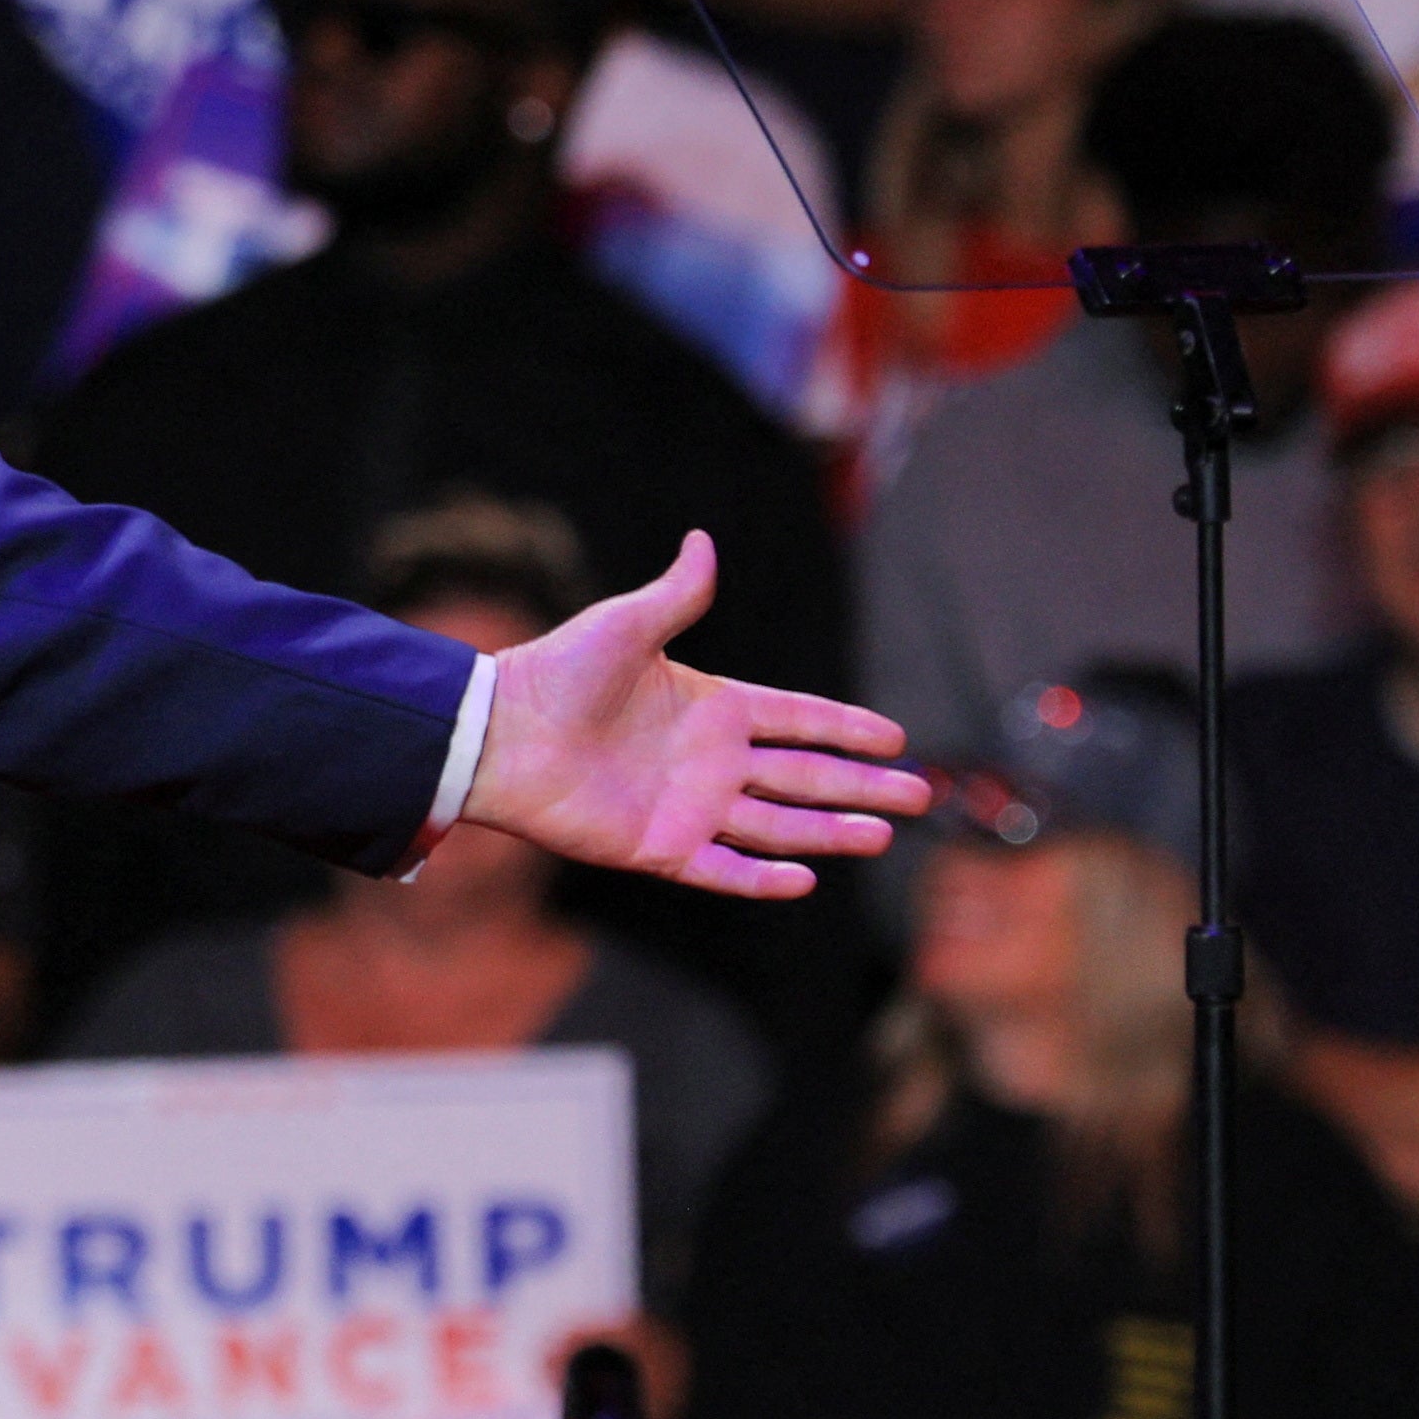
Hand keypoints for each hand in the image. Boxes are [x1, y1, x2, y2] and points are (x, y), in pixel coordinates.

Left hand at [460, 533, 924, 898]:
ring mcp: (687, 807)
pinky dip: (762, 878)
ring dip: (829, 831)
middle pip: (804, 776)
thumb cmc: (554, 673)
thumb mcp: (625, 626)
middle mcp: (708, 761)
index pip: (797, 719)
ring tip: (882, 835)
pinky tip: (806, 879)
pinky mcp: (658, 847)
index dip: (845, 727)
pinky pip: (721, 869)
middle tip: (920, 796)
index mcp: (709, 706)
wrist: (497, 734)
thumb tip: (702, 540)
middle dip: (861, 786)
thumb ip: (675, 595)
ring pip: (777, 824)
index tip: (896, 738)